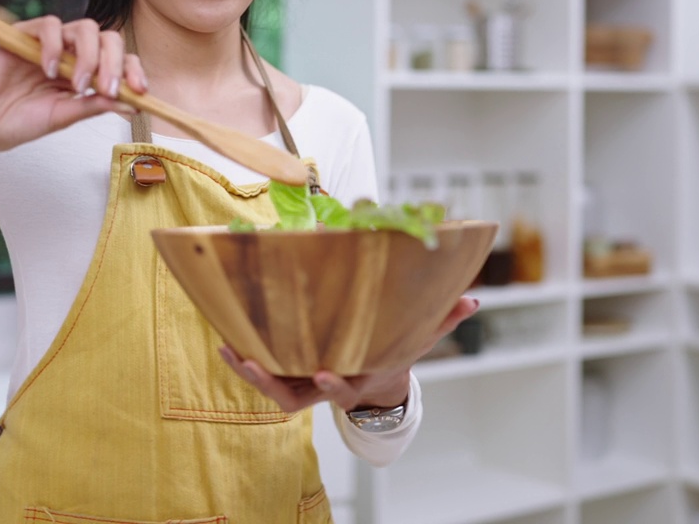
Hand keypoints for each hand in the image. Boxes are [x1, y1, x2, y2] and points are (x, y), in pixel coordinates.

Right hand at [0, 16, 146, 153]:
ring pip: (85, 28)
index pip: (119, 60)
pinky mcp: (25, 35)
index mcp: (85, 73)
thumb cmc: (21, 122)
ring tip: (76, 85)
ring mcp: (50, 43)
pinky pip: (50, 25)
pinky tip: (48, 70)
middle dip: (115, 63)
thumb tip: (134, 103)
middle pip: (108, 39)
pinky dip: (55, 46)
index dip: (133, 71)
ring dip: (88, 56)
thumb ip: (95, 106)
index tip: (141, 91)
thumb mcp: (64, 117)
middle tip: (108, 90)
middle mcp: (71, 54)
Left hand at [219, 295, 479, 413]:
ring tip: (228, 349)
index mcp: (357, 379)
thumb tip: (473, 300)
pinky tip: (225, 341)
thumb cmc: (395, 353)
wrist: (376, 384)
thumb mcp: (419, 340)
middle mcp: (327, 387)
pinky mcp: (290, 375)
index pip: (342, 390)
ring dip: (248, 373)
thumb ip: (442, 320)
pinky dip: (243, 360)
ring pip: (273, 390)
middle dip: (270, 383)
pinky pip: (264, 374)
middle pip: (294, 398)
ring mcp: (305, 385)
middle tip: (249, 362)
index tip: (321, 372)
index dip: (331, 385)